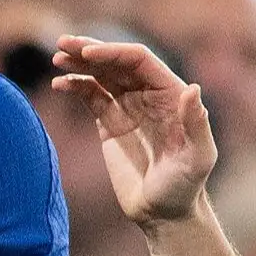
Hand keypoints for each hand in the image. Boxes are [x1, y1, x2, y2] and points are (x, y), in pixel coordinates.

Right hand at [51, 38, 219, 227]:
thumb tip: (192, 88)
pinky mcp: (108, 122)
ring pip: (100, 75)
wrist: (163, 211)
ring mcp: (127, 106)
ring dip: (79, 63)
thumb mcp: (198, 157)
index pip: (139, 61)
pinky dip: (74, 86)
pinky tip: (59, 84)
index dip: (114, 52)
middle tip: (62, 43)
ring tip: (56, 57)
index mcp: (171, 94)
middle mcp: (148, 94)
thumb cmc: (186, 186)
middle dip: (90, 50)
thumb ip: (196, 123)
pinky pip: (89, 96)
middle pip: (116, 62)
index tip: (89, 54)